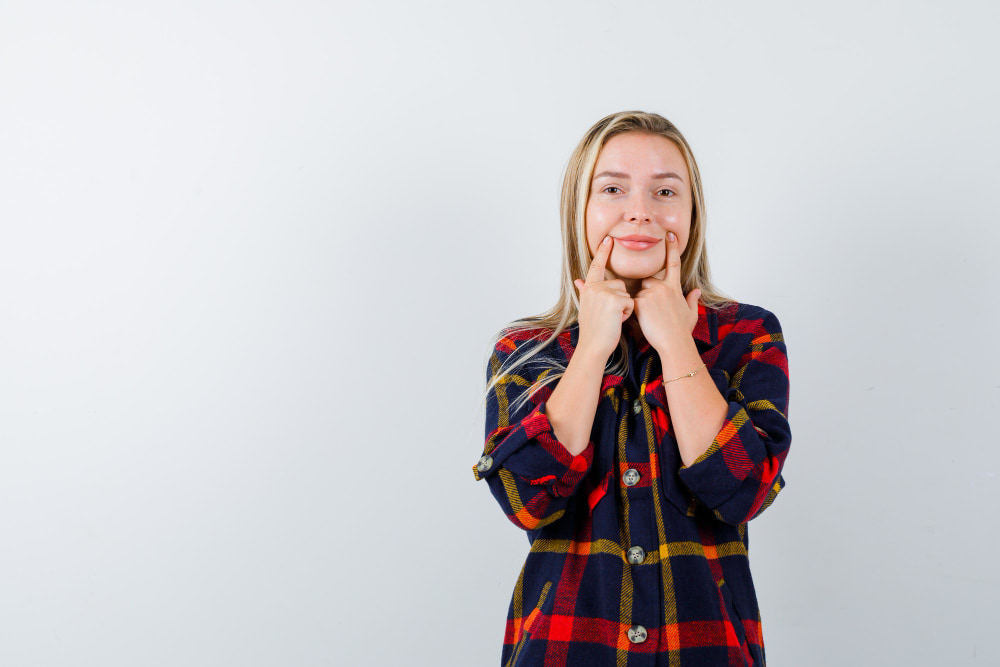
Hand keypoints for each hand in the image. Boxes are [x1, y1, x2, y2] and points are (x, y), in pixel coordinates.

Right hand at [573, 236, 633, 360]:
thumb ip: (585, 291)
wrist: (593, 346)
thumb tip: (578, 280)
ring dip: (624, 307)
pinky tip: (617, 321)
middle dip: (620, 299)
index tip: (608, 238)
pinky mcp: (615, 300)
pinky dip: (627, 313)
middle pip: (619, 283)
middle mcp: (595, 287)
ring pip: (626, 293)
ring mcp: (604, 293)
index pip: (596, 266)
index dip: (602, 252)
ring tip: (613, 318)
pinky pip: (630, 302)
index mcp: (589, 288)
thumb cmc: (593, 330)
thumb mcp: (586, 307)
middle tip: (610, 315)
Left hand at [632, 232, 700, 355]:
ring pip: (638, 293)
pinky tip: (642, 321)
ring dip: (639, 303)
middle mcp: (664, 287)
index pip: (674, 264)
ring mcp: (652, 293)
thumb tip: (697, 291)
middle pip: (647, 281)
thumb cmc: (682, 331)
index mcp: (675, 288)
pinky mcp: (641, 302)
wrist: (675, 343)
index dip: (672, 248)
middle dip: (646, 293)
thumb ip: (691, 300)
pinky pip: (631, 302)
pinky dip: (633, 311)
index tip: (670, 234)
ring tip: (649, 319)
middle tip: (652, 311)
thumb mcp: (690, 313)